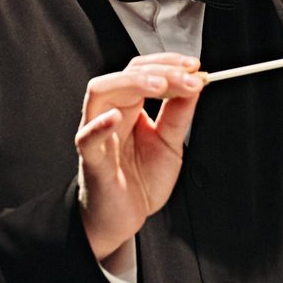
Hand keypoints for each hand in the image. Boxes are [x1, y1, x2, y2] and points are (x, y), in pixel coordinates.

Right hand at [76, 53, 204, 263]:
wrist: (123, 218)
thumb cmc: (140, 181)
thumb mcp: (170, 143)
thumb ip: (179, 115)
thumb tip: (195, 84)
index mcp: (130, 107)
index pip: (144, 71)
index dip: (169, 64)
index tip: (195, 67)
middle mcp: (112, 114)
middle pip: (126, 74)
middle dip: (160, 70)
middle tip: (189, 78)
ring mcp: (99, 134)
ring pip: (101, 92)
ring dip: (132, 83)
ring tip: (160, 85)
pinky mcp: (92, 160)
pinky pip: (87, 138)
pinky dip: (99, 125)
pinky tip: (115, 117)